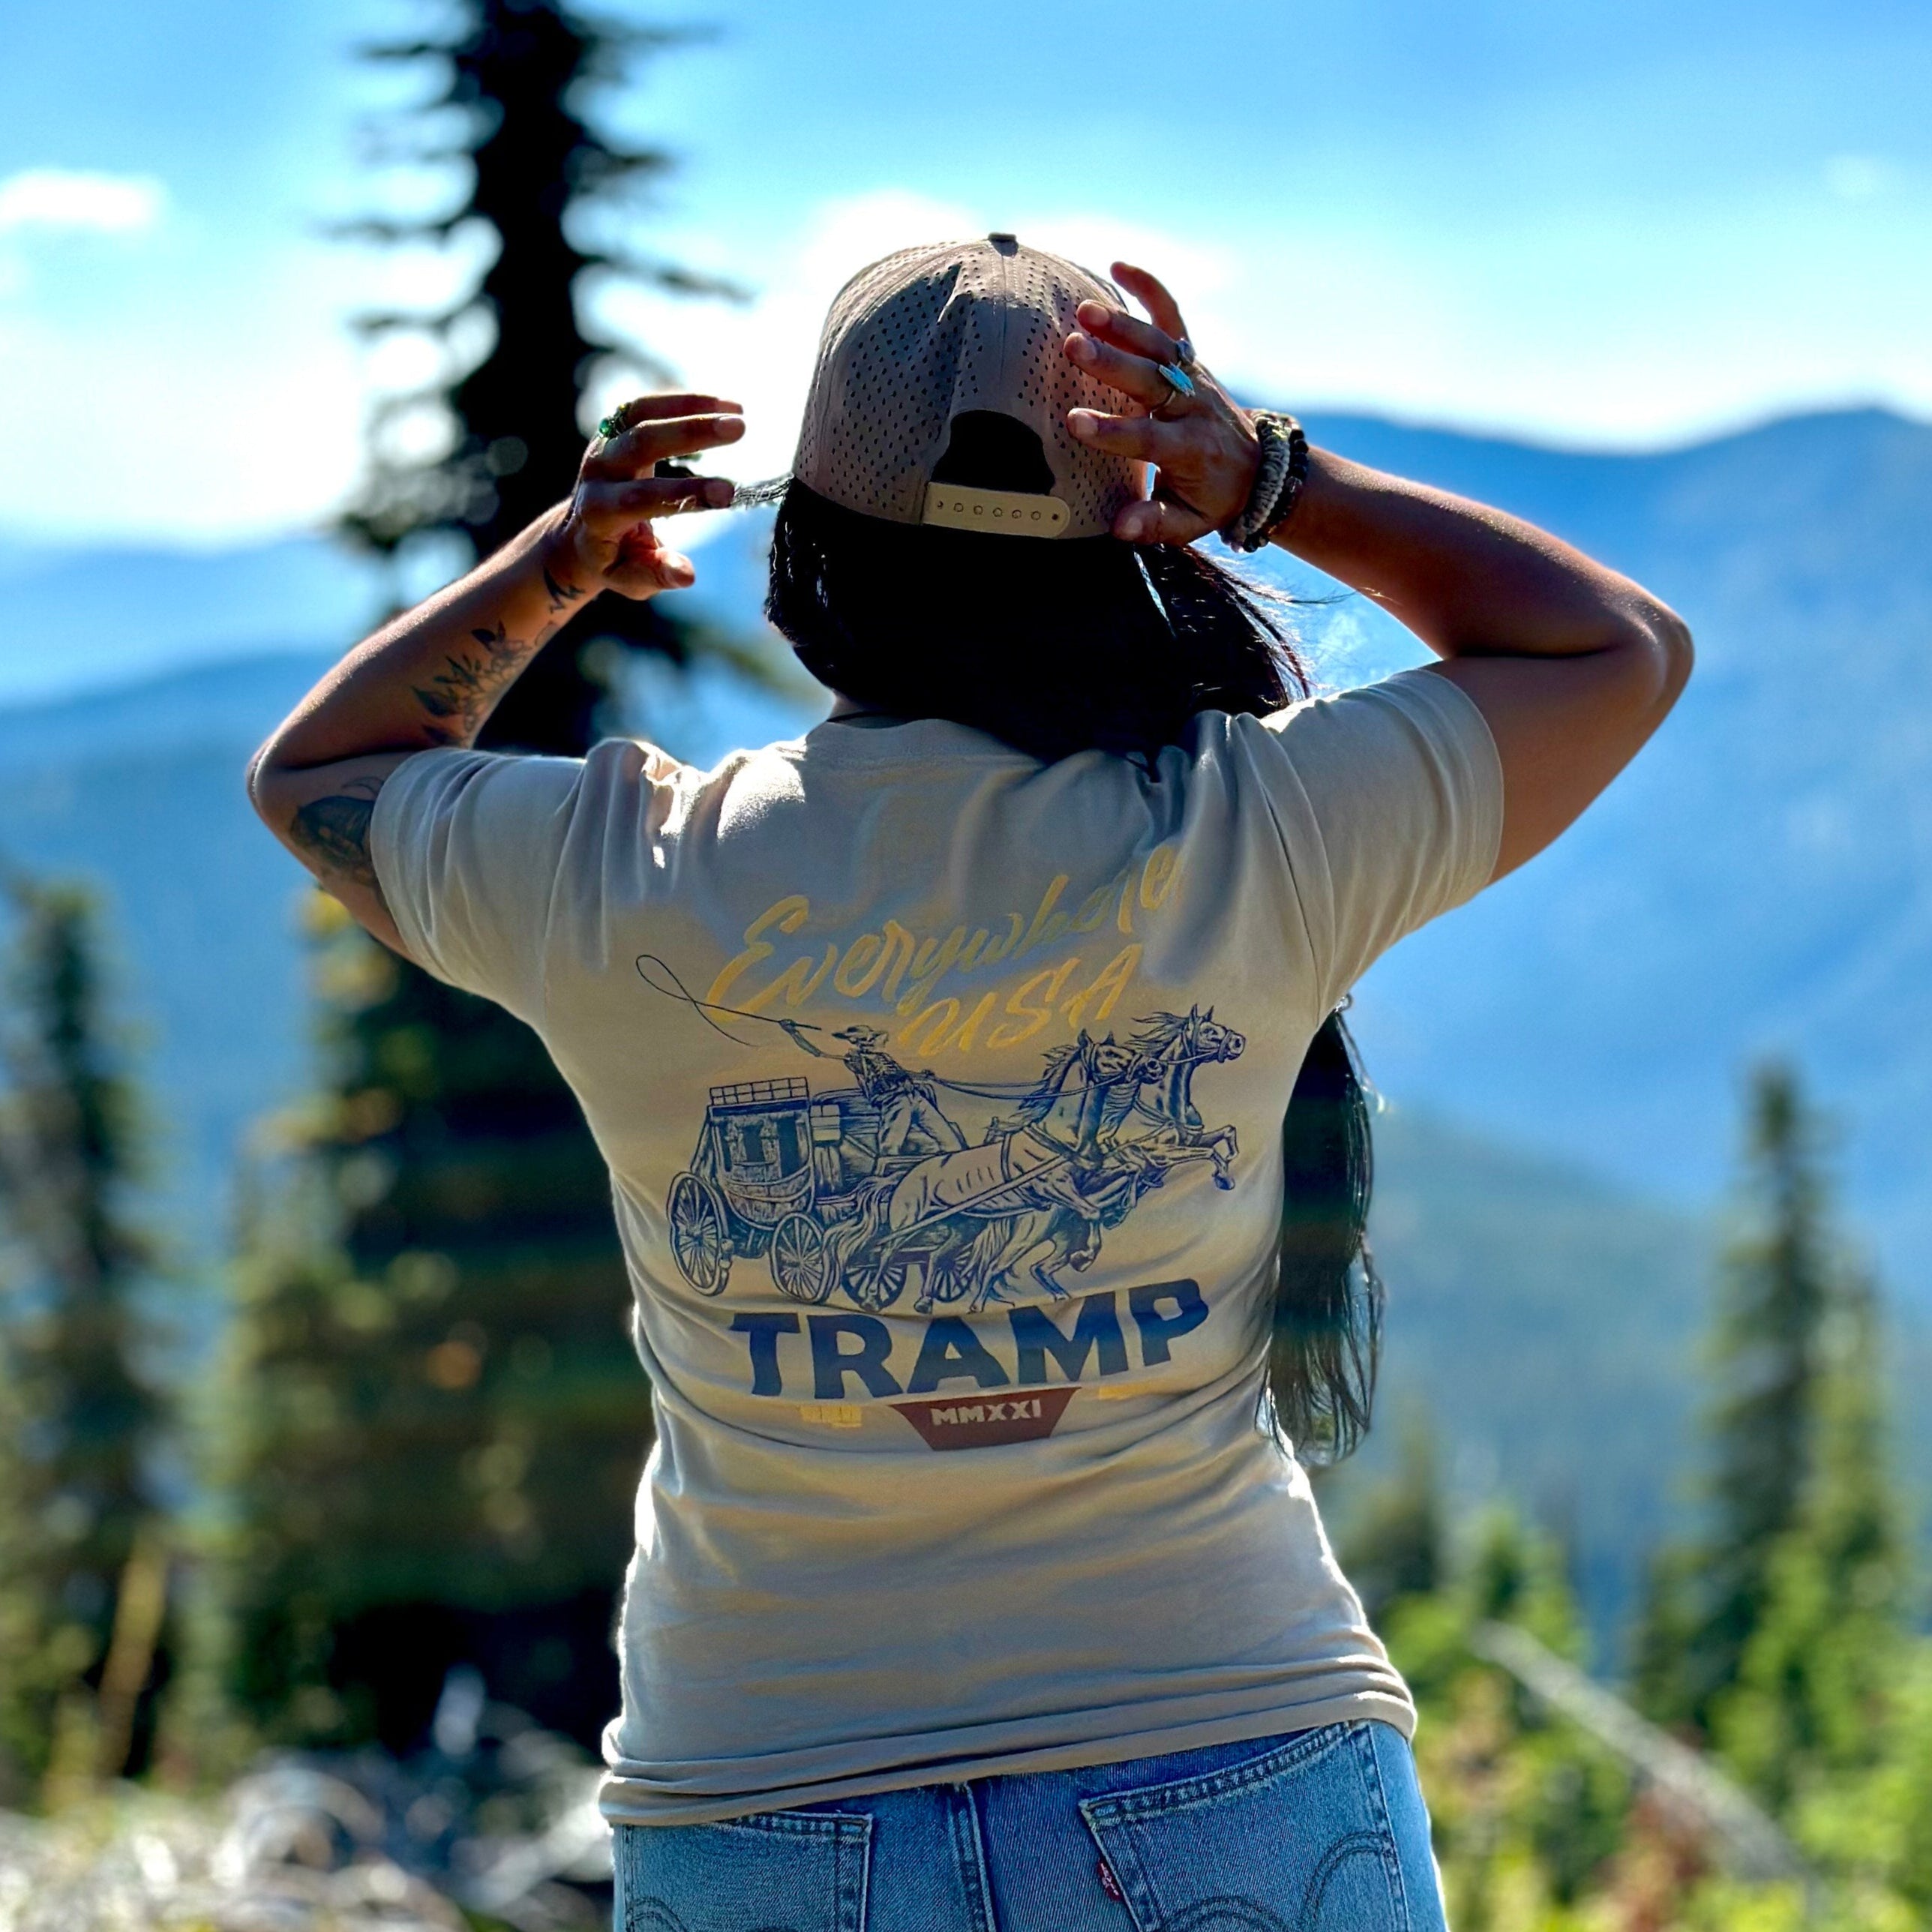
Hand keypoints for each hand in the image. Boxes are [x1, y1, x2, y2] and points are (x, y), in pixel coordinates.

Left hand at [546, 393, 745, 597]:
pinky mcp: (615, 427)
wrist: (580, 533)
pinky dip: (686, 401)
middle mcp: (598, 471)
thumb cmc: (614, 560)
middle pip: (641, 441)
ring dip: (692, 407)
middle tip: (739, 430)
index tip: (729, 494)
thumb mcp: (631, 580)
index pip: (642, 497)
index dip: (684, 494)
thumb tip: (688, 575)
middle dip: (691, 433)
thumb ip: (657, 576)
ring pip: (642, 413)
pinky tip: (724, 405)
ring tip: (738, 412)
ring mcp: (604, 444)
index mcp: (599, 511)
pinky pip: (647, 405)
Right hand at [1062, 264, 1259, 545]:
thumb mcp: (1189, 523)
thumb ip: (1154, 525)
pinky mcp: (1191, 358)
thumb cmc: (1211, 498)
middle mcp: (1192, 407)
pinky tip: (1117, 266)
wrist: (1256, 469)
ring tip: (1082, 310)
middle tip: (1073, 347)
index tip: (1075, 423)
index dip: (1112, 432)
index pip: (1148, 439)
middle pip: (1150, 381)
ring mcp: (1192, 377)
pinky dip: (1149, 288)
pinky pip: (1172, 316)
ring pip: (1158, 345)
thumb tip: (1119, 527)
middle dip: (1112, 363)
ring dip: (1121, 324)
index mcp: (1189, 449)